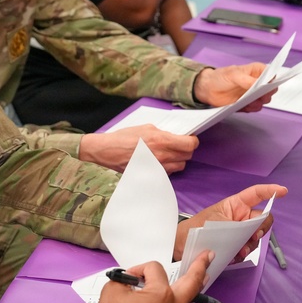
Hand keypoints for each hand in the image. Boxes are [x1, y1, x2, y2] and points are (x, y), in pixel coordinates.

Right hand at [79, 125, 198, 172]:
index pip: (190, 144)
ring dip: (178, 160)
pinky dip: (168, 167)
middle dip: (186, 150)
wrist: (108, 151)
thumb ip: (163, 133)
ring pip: (180, 166)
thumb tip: (175, 136)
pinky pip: (169, 173)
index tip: (190, 139)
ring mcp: (158, 168)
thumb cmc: (125, 137)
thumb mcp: (146, 127)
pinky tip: (159, 161)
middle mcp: (163, 156)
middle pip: (187, 156)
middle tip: (178, 145)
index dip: (193, 141)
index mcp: (162, 140)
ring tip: (168, 153)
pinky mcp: (152, 175)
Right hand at [98, 254, 210, 302]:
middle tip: (207, 257)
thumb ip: (126, 279)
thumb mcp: (113, 289)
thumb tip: (133, 281)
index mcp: (160, 295)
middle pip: (193, 283)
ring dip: (189, 292)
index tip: (132, 276)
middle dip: (201, 267)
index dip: (141, 269)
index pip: (155, 269)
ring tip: (199, 280)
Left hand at [175, 184, 286, 260]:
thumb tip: (255, 229)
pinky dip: (243, 253)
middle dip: (261, 228)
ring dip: (251, 244)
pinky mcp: (236, 245)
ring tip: (240, 251)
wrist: (183, 246)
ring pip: (256, 236)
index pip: (256, 194)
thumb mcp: (219, 223)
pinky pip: (247, 249)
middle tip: (254, 236)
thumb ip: (238, 225)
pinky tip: (234, 256)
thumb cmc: (196, 228)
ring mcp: (239, 231)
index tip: (283, 192)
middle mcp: (240, 217)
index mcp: (235, 205)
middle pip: (261, 219)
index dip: (270, 191)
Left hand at [192, 63, 271, 110]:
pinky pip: (255, 108)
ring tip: (250, 102)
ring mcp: (253, 94)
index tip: (267, 87)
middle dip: (266, 94)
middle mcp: (257, 83)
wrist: (208, 89)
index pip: (272, 75)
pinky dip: (252, 108)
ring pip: (264, 100)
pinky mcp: (248, 104)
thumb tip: (261, 84)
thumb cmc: (220, 77)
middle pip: (270, 90)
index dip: (272, 82)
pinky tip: (245, 106)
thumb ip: (247, 80)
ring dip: (259, 102)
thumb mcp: (234, 75)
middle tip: (259, 96)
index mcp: (257, 71)